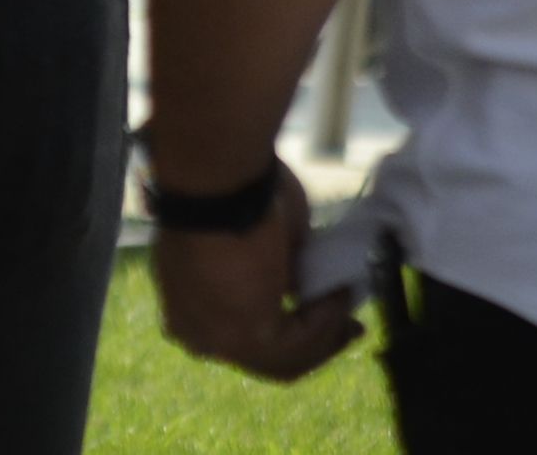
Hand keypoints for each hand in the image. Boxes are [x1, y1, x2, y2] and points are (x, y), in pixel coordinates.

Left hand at [153, 164, 362, 381]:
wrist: (215, 176)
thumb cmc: (227, 191)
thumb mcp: (252, 245)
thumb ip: (269, 274)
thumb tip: (295, 285)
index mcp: (186, 310)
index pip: (242, 341)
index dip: (287, 333)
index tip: (319, 315)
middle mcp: (195, 334)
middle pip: (266, 359)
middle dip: (314, 345)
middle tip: (351, 325)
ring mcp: (218, 341)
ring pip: (285, 359)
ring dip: (324, 331)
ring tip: (344, 295)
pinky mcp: (248, 337)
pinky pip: (300, 342)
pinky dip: (326, 321)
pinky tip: (339, 293)